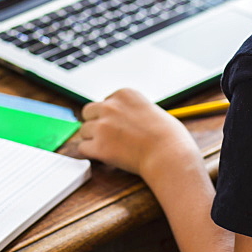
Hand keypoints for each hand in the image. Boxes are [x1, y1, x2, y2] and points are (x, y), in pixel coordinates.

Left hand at [79, 88, 200, 177]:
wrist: (169, 154)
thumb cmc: (169, 136)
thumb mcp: (152, 110)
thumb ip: (133, 110)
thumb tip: (125, 119)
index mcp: (124, 94)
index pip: (105, 101)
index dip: (110, 115)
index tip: (118, 125)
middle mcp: (110, 106)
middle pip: (88, 112)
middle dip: (95, 123)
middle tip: (106, 135)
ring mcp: (102, 126)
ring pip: (83, 131)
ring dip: (92, 139)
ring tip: (108, 148)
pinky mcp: (98, 146)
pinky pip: (82, 148)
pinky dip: (89, 154)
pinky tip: (100, 157)